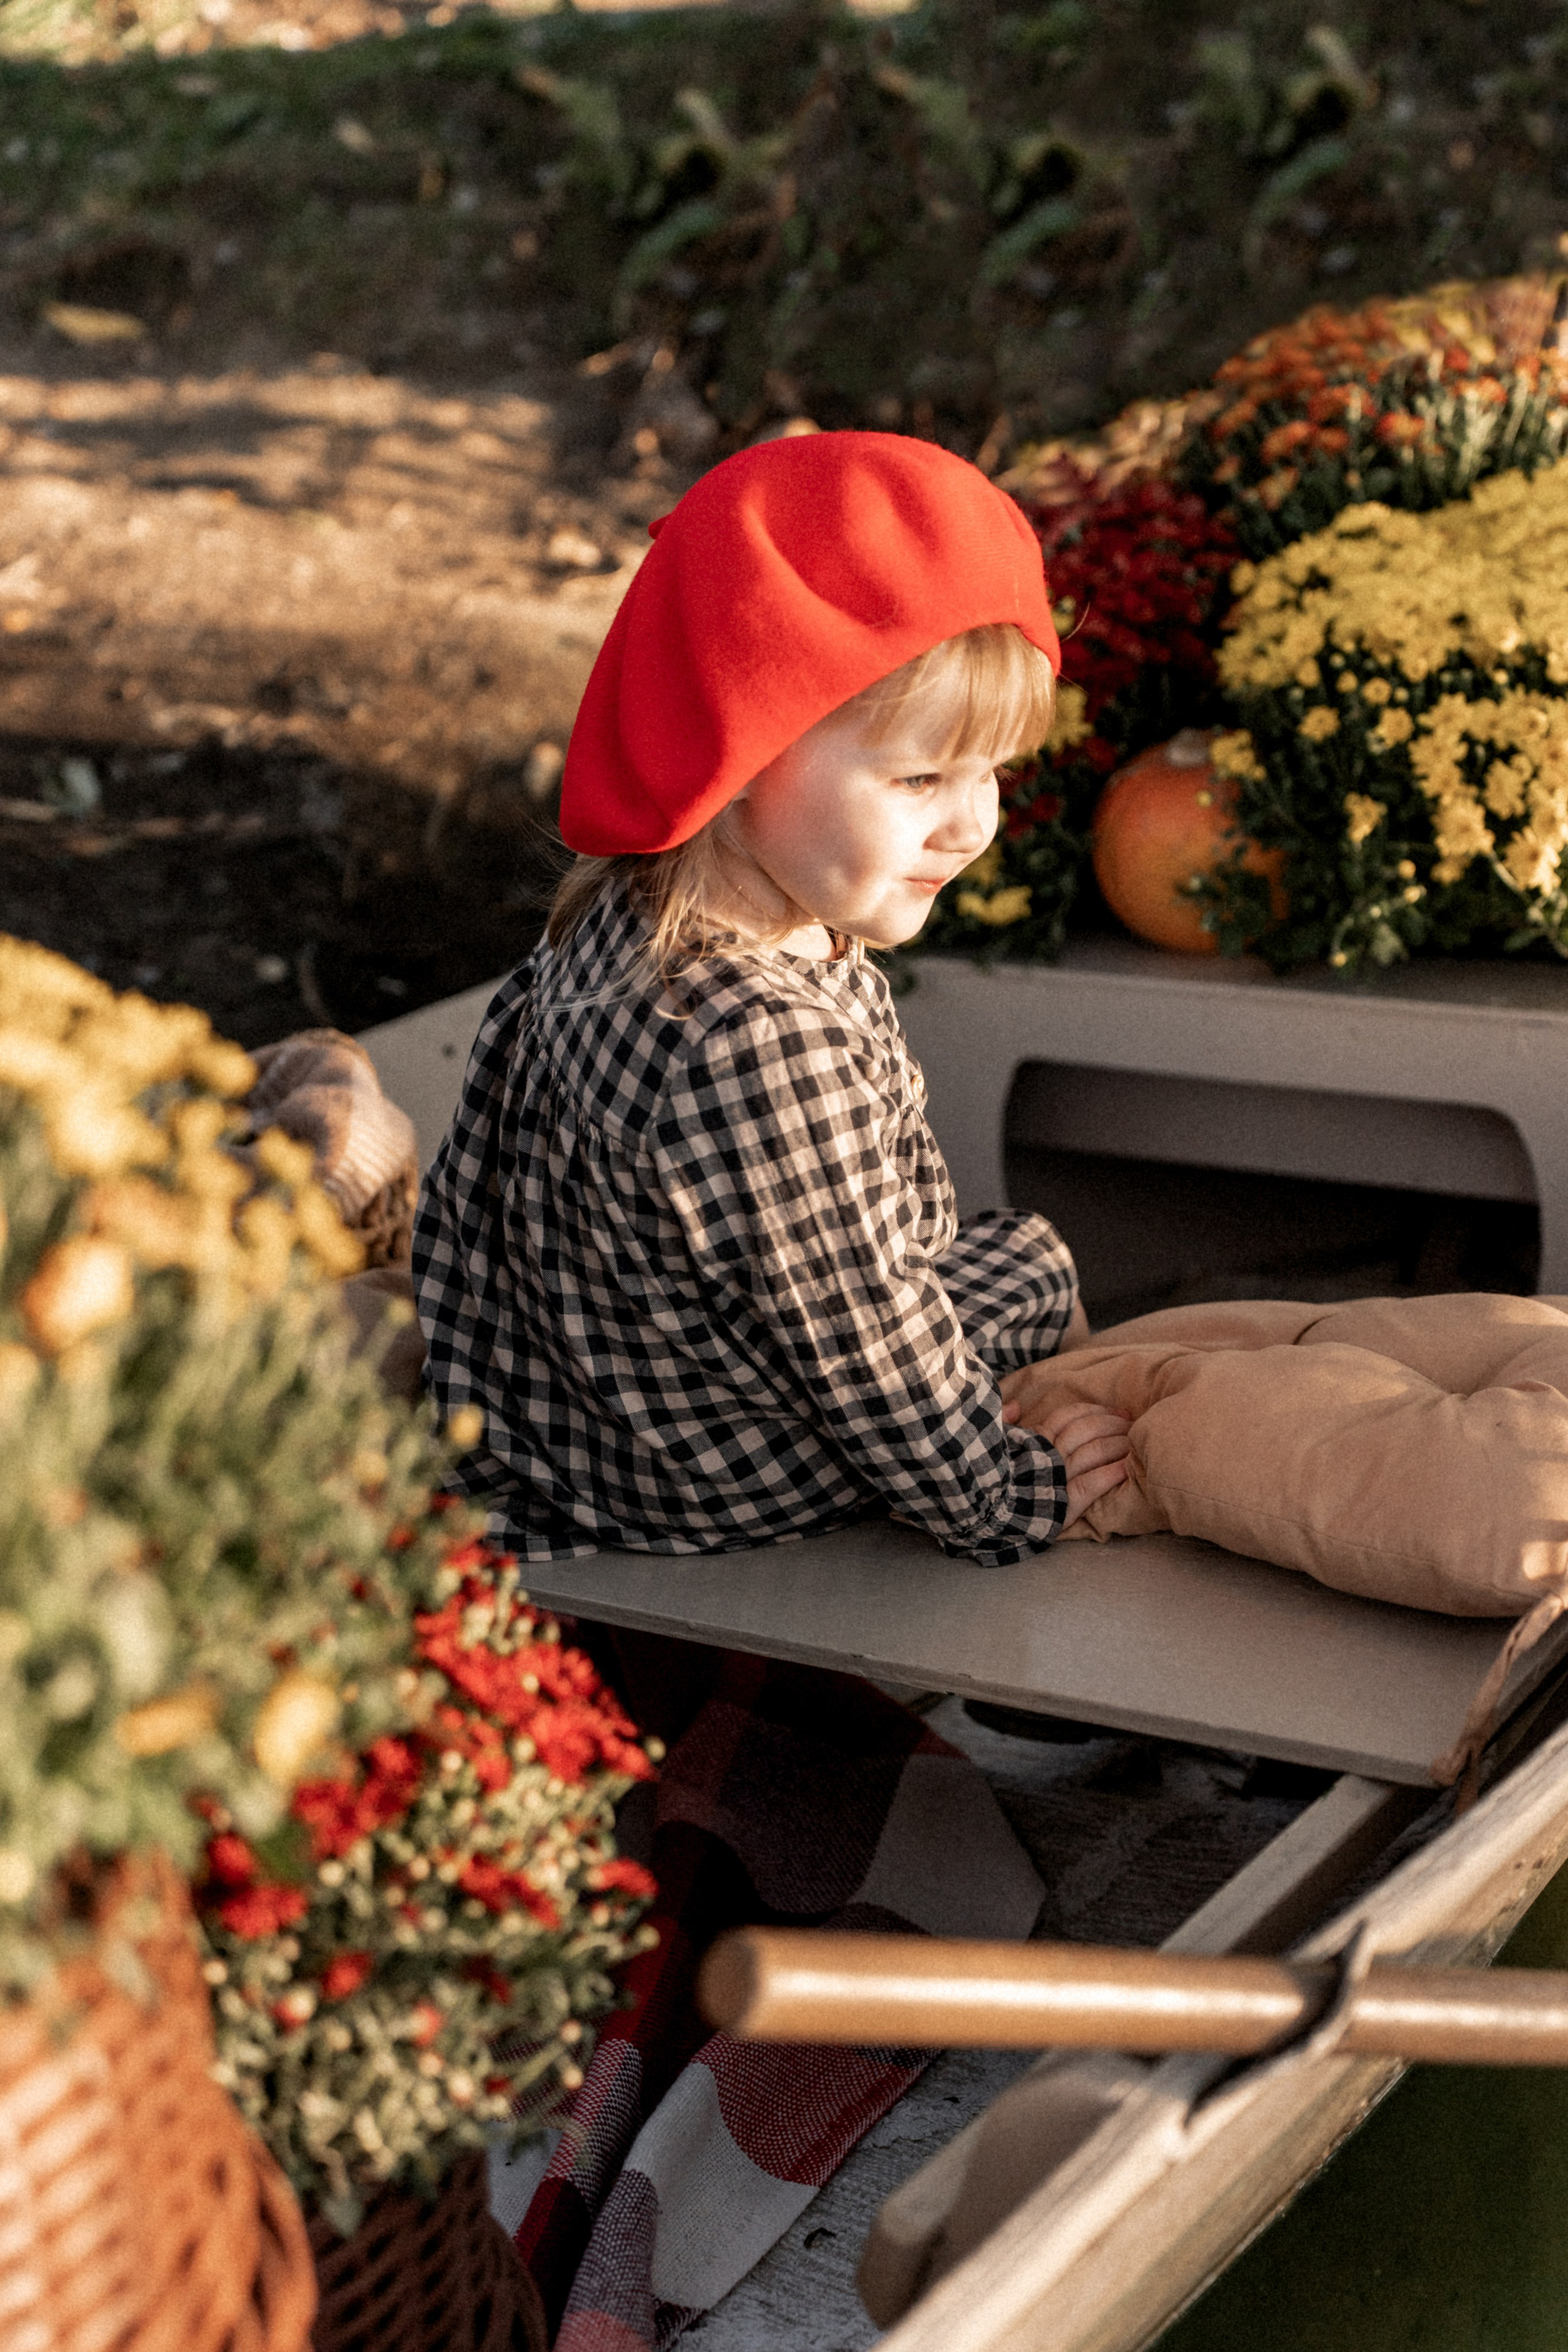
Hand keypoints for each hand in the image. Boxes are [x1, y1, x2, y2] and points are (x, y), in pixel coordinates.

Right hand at [1002, 1393, 1131, 1531]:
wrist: (988, 1518)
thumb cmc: (990, 1481)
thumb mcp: (991, 1446)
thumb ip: (1003, 1423)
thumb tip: (1014, 1405)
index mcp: (1033, 1440)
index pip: (1068, 1416)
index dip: (1096, 1411)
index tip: (1118, 1412)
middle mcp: (1047, 1455)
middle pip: (1087, 1430)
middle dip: (1114, 1425)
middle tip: (1134, 1426)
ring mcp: (1056, 1479)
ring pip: (1094, 1452)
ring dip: (1119, 1445)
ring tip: (1136, 1444)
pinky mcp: (1064, 1504)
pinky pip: (1092, 1484)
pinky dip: (1111, 1474)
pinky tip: (1127, 1470)